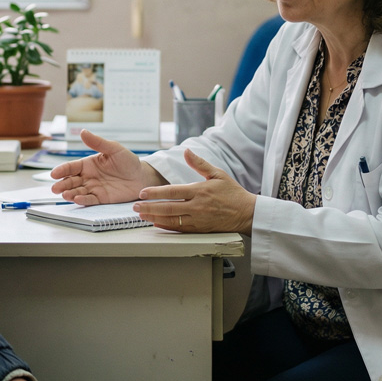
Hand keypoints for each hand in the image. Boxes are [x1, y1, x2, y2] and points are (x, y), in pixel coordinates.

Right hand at [50, 129, 158, 205]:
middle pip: (71, 181)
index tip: (54, 174)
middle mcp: (88, 176)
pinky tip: (77, 200)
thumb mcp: (114, 149)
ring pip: (78, 191)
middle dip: (62, 184)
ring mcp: (94, 188)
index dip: (62, 170)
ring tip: (65, 195)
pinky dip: (83, 200)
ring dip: (70, 194)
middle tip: (55, 188)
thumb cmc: (128, 161)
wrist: (142, 176)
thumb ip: (98, 142)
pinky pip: (90, 200)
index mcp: (89, 164)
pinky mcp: (101, 198)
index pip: (71, 167)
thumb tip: (83, 132)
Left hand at [133, 149, 255, 233]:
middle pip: (168, 208)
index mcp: (199, 191)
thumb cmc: (232, 193)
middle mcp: (197, 206)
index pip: (172, 192)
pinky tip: (156, 224)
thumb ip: (199, 163)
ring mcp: (198, 220)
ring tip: (142, 215)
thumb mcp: (217, 173)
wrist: (246, 213)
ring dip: (154, 218)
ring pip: (172, 220)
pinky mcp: (200, 229)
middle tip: (135, 206)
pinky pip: (180, 229)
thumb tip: (186, 151)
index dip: (155, 193)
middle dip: (149, 207)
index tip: (143, 193)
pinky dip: (166, 227)